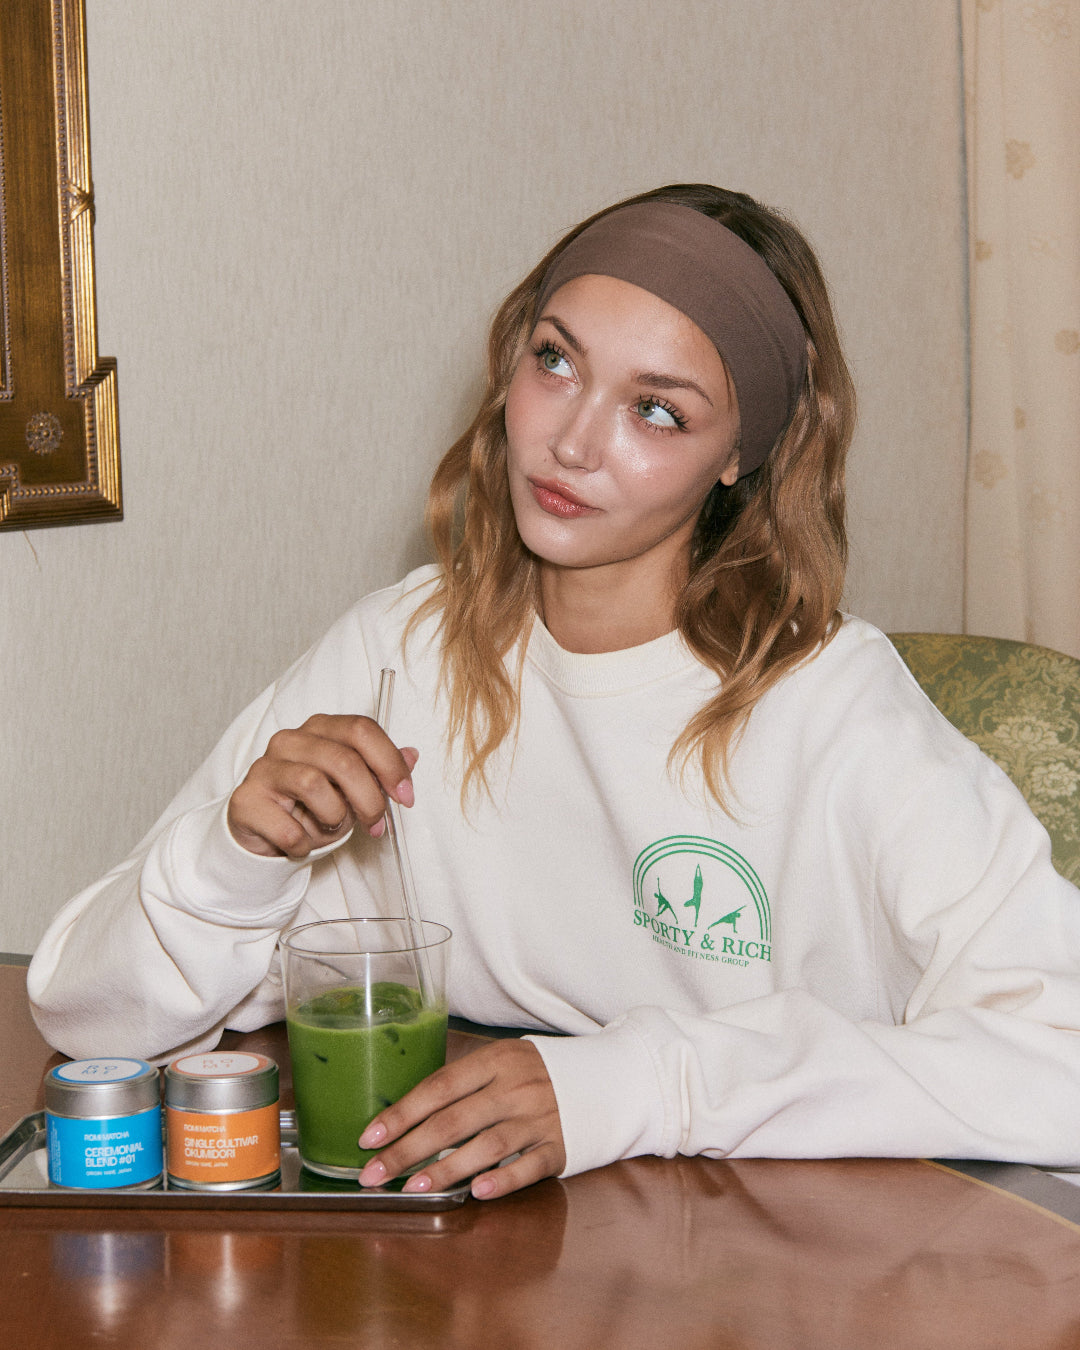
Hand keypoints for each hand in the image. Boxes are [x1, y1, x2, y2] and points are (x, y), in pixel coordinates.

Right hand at [227, 713, 417, 857]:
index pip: (362, 730)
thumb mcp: (351, 788)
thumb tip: (412, 755)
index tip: (405, 796)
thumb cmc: (311, 806)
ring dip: (334, 818)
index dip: (390, 764)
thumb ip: (379, 770)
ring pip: (314, 785)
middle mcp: (290, 740)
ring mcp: (264, 768)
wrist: (264, 832)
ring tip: (331, 826)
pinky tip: (302, 843)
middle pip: (343, 760)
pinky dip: (304, 843)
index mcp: (320, 729)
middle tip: (375, 824)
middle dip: (369, 799)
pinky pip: (288, 827)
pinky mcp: (245, 800)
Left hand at [356, 1039, 564, 1199]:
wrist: (608, 1078)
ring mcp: (540, 1117)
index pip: (439, 1087)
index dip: (402, 1113)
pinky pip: (530, 1166)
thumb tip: (408, 1114)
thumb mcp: (504, 1061)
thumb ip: (465, 1083)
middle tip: (374, 1174)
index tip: (369, 1138)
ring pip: (487, 1145)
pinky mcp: (561, 1145)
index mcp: (497, 1060)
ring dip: (446, 1170)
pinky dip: (504, 1179)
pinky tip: (478, 1191)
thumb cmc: (539, 1072)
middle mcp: (516, 1087)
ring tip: (413, 1189)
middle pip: (454, 1120)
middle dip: (408, 1150)